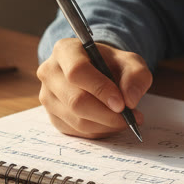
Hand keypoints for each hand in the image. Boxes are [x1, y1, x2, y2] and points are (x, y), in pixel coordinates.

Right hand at [37, 38, 151, 137]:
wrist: (96, 72)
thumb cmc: (110, 64)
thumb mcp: (129, 61)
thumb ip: (136, 75)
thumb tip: (130, 100)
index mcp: (65, 51)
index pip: (77, 72)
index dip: (100, 89)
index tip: (122, 104)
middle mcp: (50, 73)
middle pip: (76, 101)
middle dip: (107, 114)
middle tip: (130, 117)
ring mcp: (47, 97)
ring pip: (77, 120)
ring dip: (106, 125)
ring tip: (124, 120)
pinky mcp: (52, 117)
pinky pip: (77, 132)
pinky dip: (99, 132)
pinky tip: (110, 123)